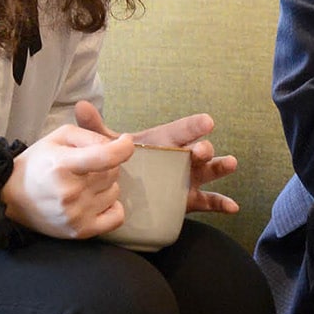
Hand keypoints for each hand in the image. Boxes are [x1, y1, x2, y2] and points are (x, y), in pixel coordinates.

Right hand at [2, 118, 134, 238]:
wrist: (11, 200)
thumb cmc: (37, 165)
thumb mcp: (57, 138)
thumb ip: (89, 133)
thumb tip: (117, 142)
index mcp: (62, 165)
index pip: (107, 156)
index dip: (124, 147)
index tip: (126, 141)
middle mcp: (70, 192)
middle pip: (113, 173)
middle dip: (106, 166)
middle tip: (86, 167)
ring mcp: (76, 214)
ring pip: (115, 192)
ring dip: (105, 186)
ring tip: (83, 185)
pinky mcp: (80, 231)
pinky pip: (117, 217)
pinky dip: (111, 207)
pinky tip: (96, 201)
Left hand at [75, 100, 240, 214]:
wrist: (118, 191)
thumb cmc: (118, 163)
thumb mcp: (105, 146)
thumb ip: (95, 129)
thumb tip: (80, 106)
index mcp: (164, 142)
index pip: (181, 131)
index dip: (193, 126)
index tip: (207, 121)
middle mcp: (180, 158)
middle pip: (197, 151)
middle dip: (204, 149)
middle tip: (202, 151)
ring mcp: (187, 179)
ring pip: (209, 172)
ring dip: (221, 167)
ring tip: (231, 163)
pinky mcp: (189, 200)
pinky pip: (209, 202)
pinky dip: (222, 204)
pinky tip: (233, 208)